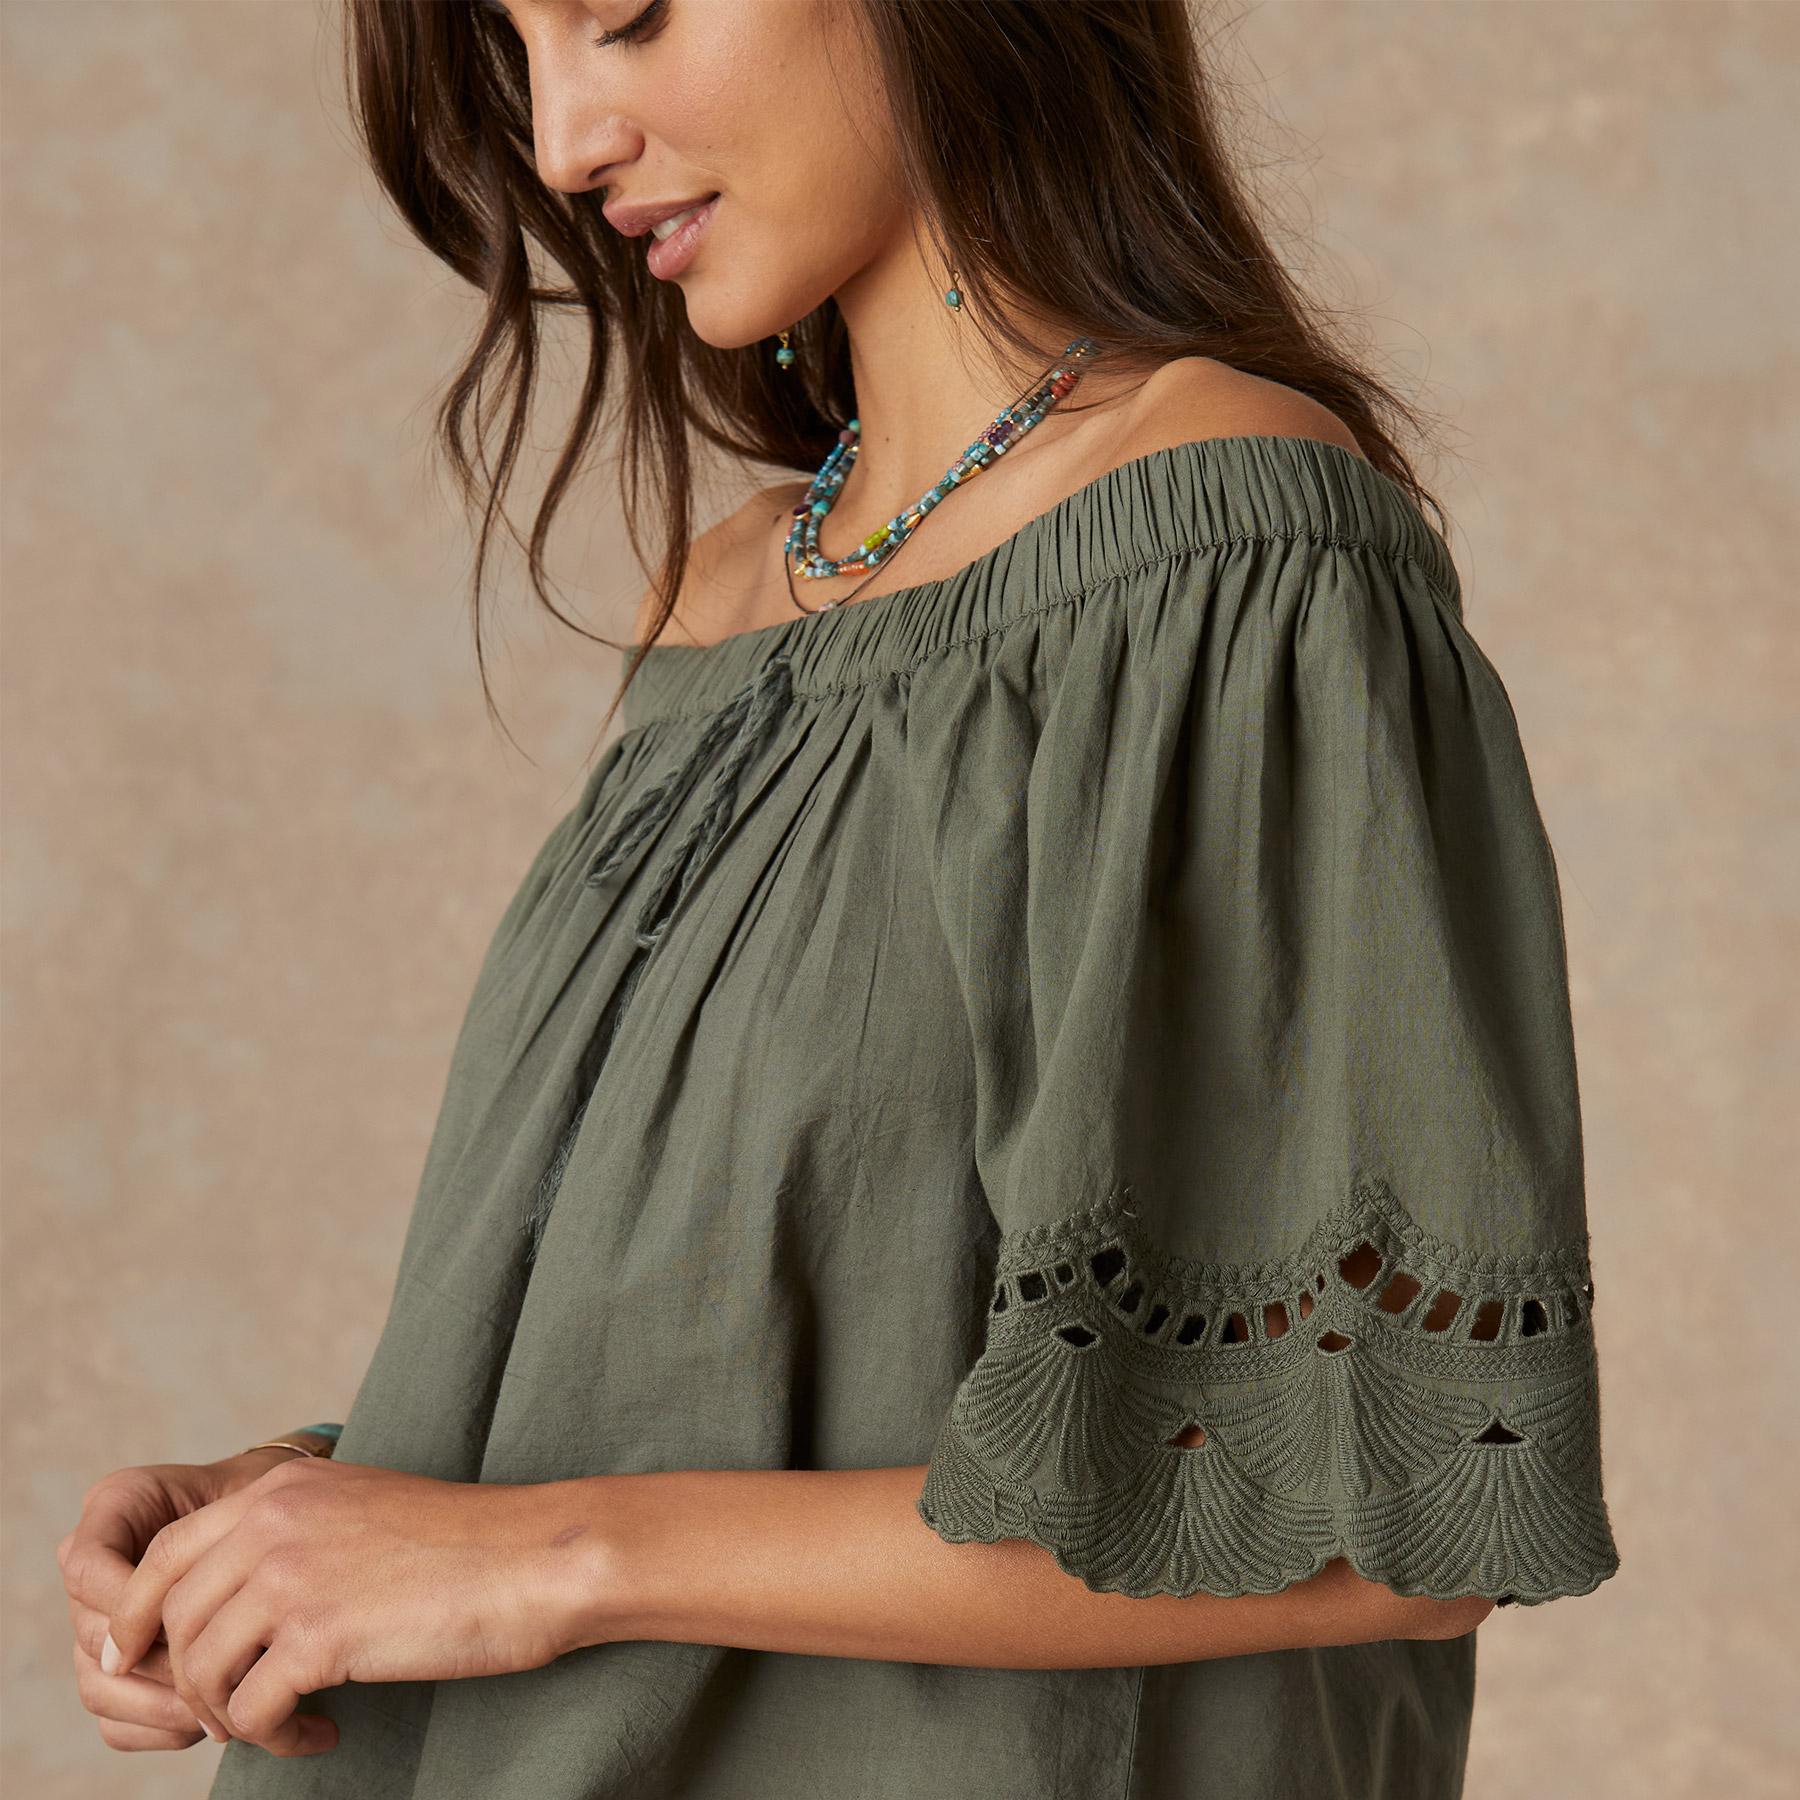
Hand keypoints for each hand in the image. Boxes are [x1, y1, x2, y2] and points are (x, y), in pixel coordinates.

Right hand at [56, 1448, 308, 1753]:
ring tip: (220, 1705)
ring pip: (98, 1686)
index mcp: (117, 1506)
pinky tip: (205, 1722)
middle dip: (157, 1661)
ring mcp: (97, 1624)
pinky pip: (113, 1720)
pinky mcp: (115, 1672)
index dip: (129, 1603)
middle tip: (218, 1672)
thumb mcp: (256, 1492)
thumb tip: (188, 1613)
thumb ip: (220, 1529)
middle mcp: (95, 1566)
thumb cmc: (272, 1502)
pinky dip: (158, 1729)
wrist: (280, 1526)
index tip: (191, 1619)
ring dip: (159, 1704)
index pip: (86, 1568)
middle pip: (92, 1635)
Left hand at [101, 1455, 590, 1757]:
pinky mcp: (318, 1636)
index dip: (138, 1615)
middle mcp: (273, 1522)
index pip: (164, 1553)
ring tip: (282, 1726)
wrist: (534, 1558)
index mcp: (282, 1487)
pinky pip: (253, 1711)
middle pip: (170, 1617)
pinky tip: (321, 1734)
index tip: (139, 1660)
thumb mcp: (361, 1507)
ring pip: (201, 1670)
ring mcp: (291, 1576)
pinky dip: (276, 1739)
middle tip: (226, 1713)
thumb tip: (237, 1601)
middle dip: (183, 1677)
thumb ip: (292, 1534)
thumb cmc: (465, 1541)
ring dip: (230, 1715)